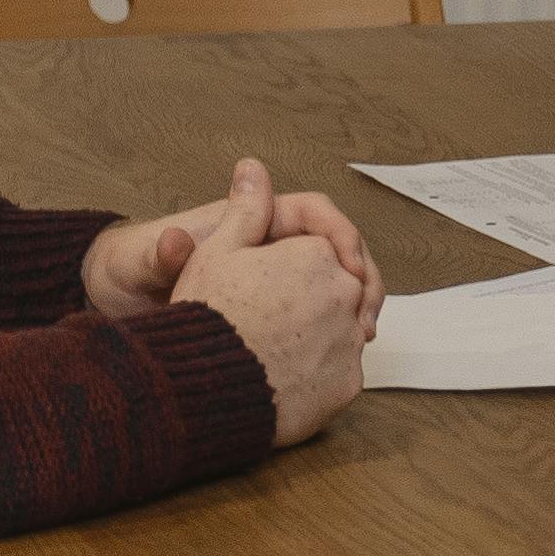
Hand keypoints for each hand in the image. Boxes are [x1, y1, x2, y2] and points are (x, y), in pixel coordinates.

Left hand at [87, 160, 383, 335]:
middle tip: (367, 311)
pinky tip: (339, 357)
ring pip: (335, 288)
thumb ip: (164, 255)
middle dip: (361, 278)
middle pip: (336, 252)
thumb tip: (176, 241)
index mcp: (249, 224)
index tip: (349, 265)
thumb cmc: (130, 275)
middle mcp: (268, 251)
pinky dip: (336, 335)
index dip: (340, 235)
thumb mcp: (143, 264)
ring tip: (362, 336)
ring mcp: (274, 286)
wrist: (116, 309)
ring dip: (356, 308)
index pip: (312, 214)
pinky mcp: (273, 319)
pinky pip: (319, 321)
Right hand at [169, 160, 368, 446]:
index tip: (267, 286)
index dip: (291, 270)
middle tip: (269, 321)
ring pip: (340, 333)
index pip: (320, 254)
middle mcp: (345, 294)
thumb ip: (246, 209)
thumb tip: (252, 167)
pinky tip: (284, 377)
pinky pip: (339, 373)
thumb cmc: (208, 315)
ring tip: (272, 350)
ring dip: (316, 337)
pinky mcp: (348, 384)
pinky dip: (318, 374)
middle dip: (309, 303)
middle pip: (335, 293)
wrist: (203, 388)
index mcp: (318, 255)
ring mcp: (350, 342)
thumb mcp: (217, 251)